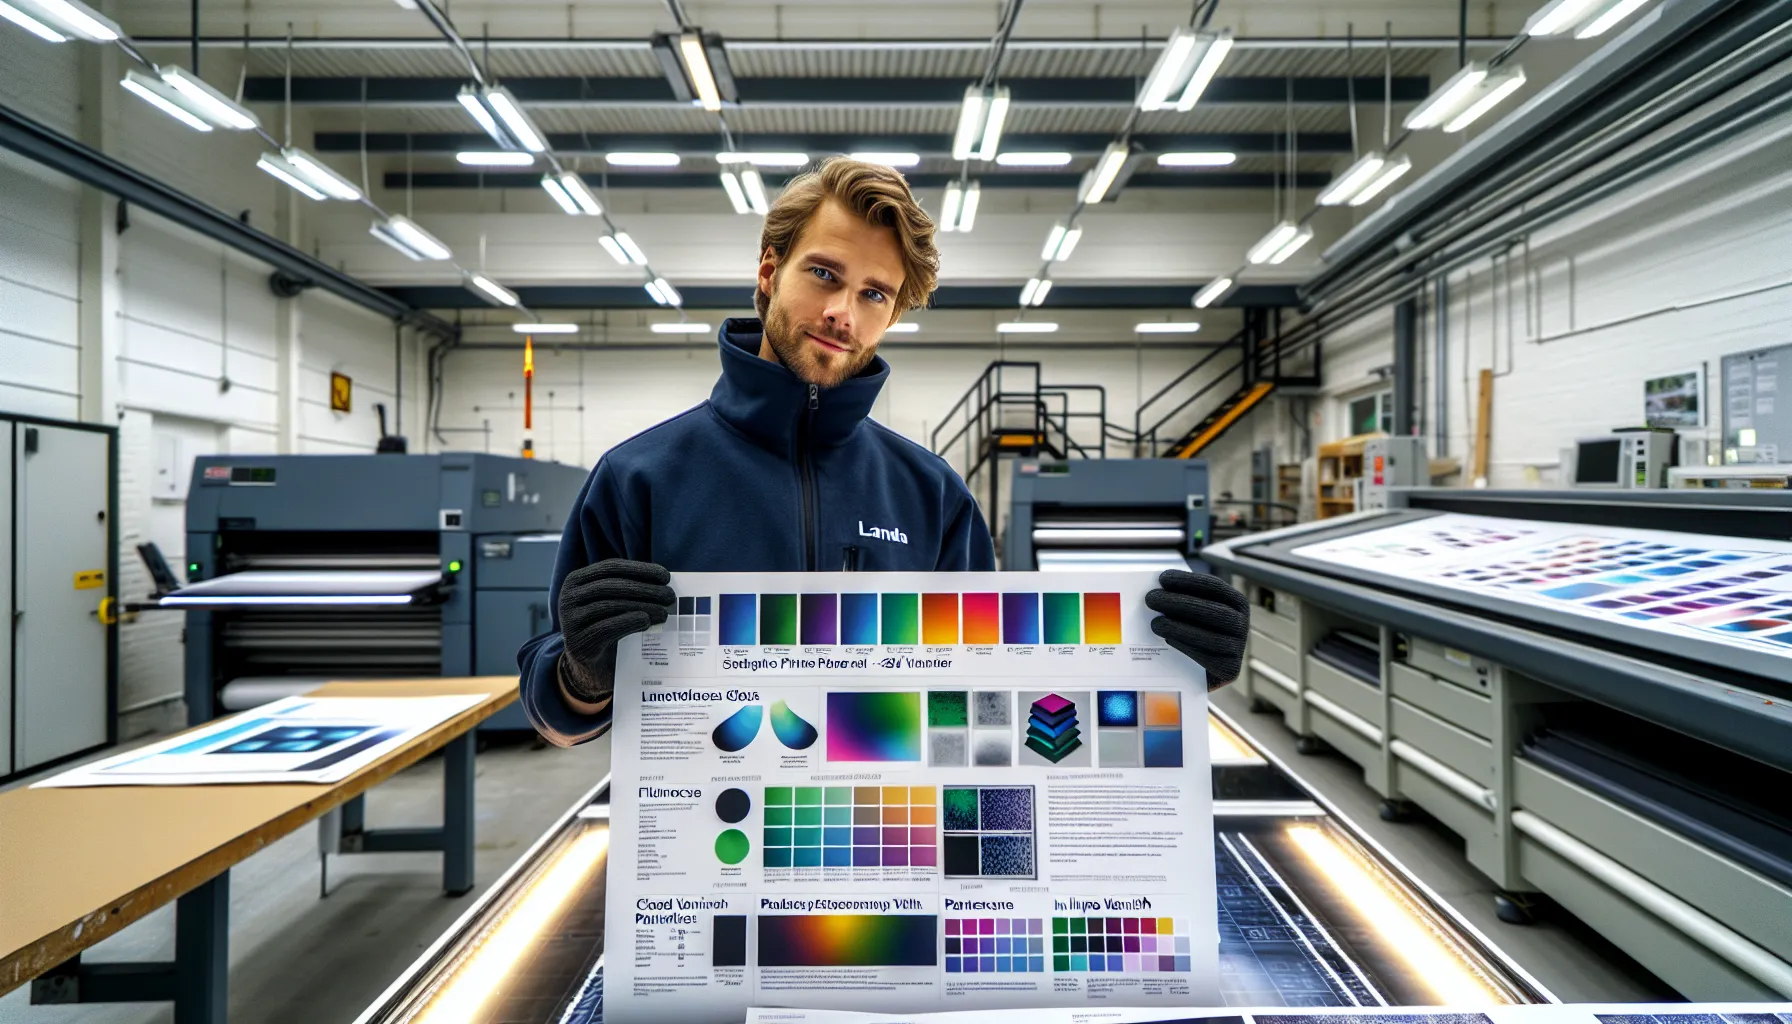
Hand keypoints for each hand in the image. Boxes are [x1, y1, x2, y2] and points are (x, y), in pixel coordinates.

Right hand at [557, 559, 673, 704]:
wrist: (590, 668)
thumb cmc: (607, 629)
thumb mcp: (613, 605)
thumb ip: (628, 590)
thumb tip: (663, 583)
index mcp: (577, 581)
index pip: (611, 567)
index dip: (640, 569)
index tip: (666, 576)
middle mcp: (568, 597)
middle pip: (611, 586)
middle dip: (645, 589)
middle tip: (670, 596)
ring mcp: (569, 621)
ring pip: (609, 605)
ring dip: (642, 606)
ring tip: (664, 612)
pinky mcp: (577, 643)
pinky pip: (605, 628)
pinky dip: (628, 622)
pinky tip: (646, 621)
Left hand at [1146, 570, 1248, 690]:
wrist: (1201, 673)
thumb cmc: (1195, 633)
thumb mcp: (1195, 613)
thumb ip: (1186, 599)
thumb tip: (1160, 587)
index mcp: (1237, 603)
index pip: (1214, 587)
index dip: (1188, 581)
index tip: (1162, 579)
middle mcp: (1241, 624)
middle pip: (1212, 611)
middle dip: (1179, 603)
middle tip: (1151, 599)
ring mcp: (1238, 648)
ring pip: (1209, 636)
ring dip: (1178, 627)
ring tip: (1155, 623)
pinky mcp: (1230, 669)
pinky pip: (1206, 657)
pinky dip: (1185, 647)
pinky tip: (1167, 640)